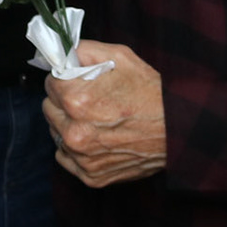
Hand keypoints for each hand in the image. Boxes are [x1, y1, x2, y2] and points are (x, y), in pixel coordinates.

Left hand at [42, 40, 165, 187]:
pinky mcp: (90, 176)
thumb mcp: (119, 56)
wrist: (177, 128)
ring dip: (68, 125)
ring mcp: (82, 157)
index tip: (79, 80)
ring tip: (96, 120)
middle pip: (49, 108)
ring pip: (56, 133)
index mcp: (76, 100)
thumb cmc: (150, 92)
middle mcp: (75, 132)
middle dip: (64, 101)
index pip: (50, 82)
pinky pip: (66, 157)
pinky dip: (76, 149)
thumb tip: (60, 52)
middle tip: (89, 99)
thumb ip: (82, 50)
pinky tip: (97, 138)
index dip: (65, 78)